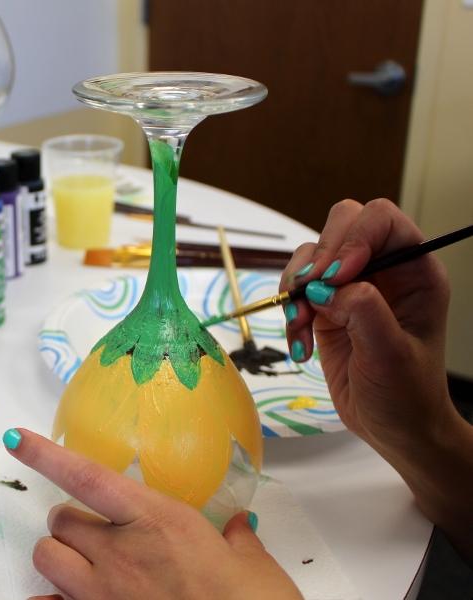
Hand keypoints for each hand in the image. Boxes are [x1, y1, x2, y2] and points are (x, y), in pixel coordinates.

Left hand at [4, 428, 301, 599]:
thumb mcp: (254, 567)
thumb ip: (238, 540)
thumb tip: (240, 528)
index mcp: (158, 521)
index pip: (87, 476)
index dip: (45, 455)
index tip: (15, 438)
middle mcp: (120, 552)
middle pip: (60, 520)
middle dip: (72, 523)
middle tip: (98, 534)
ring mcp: (102, 593)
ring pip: (46, 558)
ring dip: (60, 557)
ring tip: (85, 566)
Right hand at [280, 199, 472, 561]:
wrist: (393, 429)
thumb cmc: (407, 395)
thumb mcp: (391, 354)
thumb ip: (363, 310)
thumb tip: (326, 287)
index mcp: (415, 271)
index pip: (382, 221)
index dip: (354, 238)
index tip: (336, 276)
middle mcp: (383, 270)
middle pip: (342, 224)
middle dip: (318, 258)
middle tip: (308, 294)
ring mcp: (351, 286)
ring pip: (311, 256)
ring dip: (296, 288)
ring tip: (300, 326)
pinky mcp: (324, 307)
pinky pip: (295, 290)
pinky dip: (288, 312)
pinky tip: (299, 344)